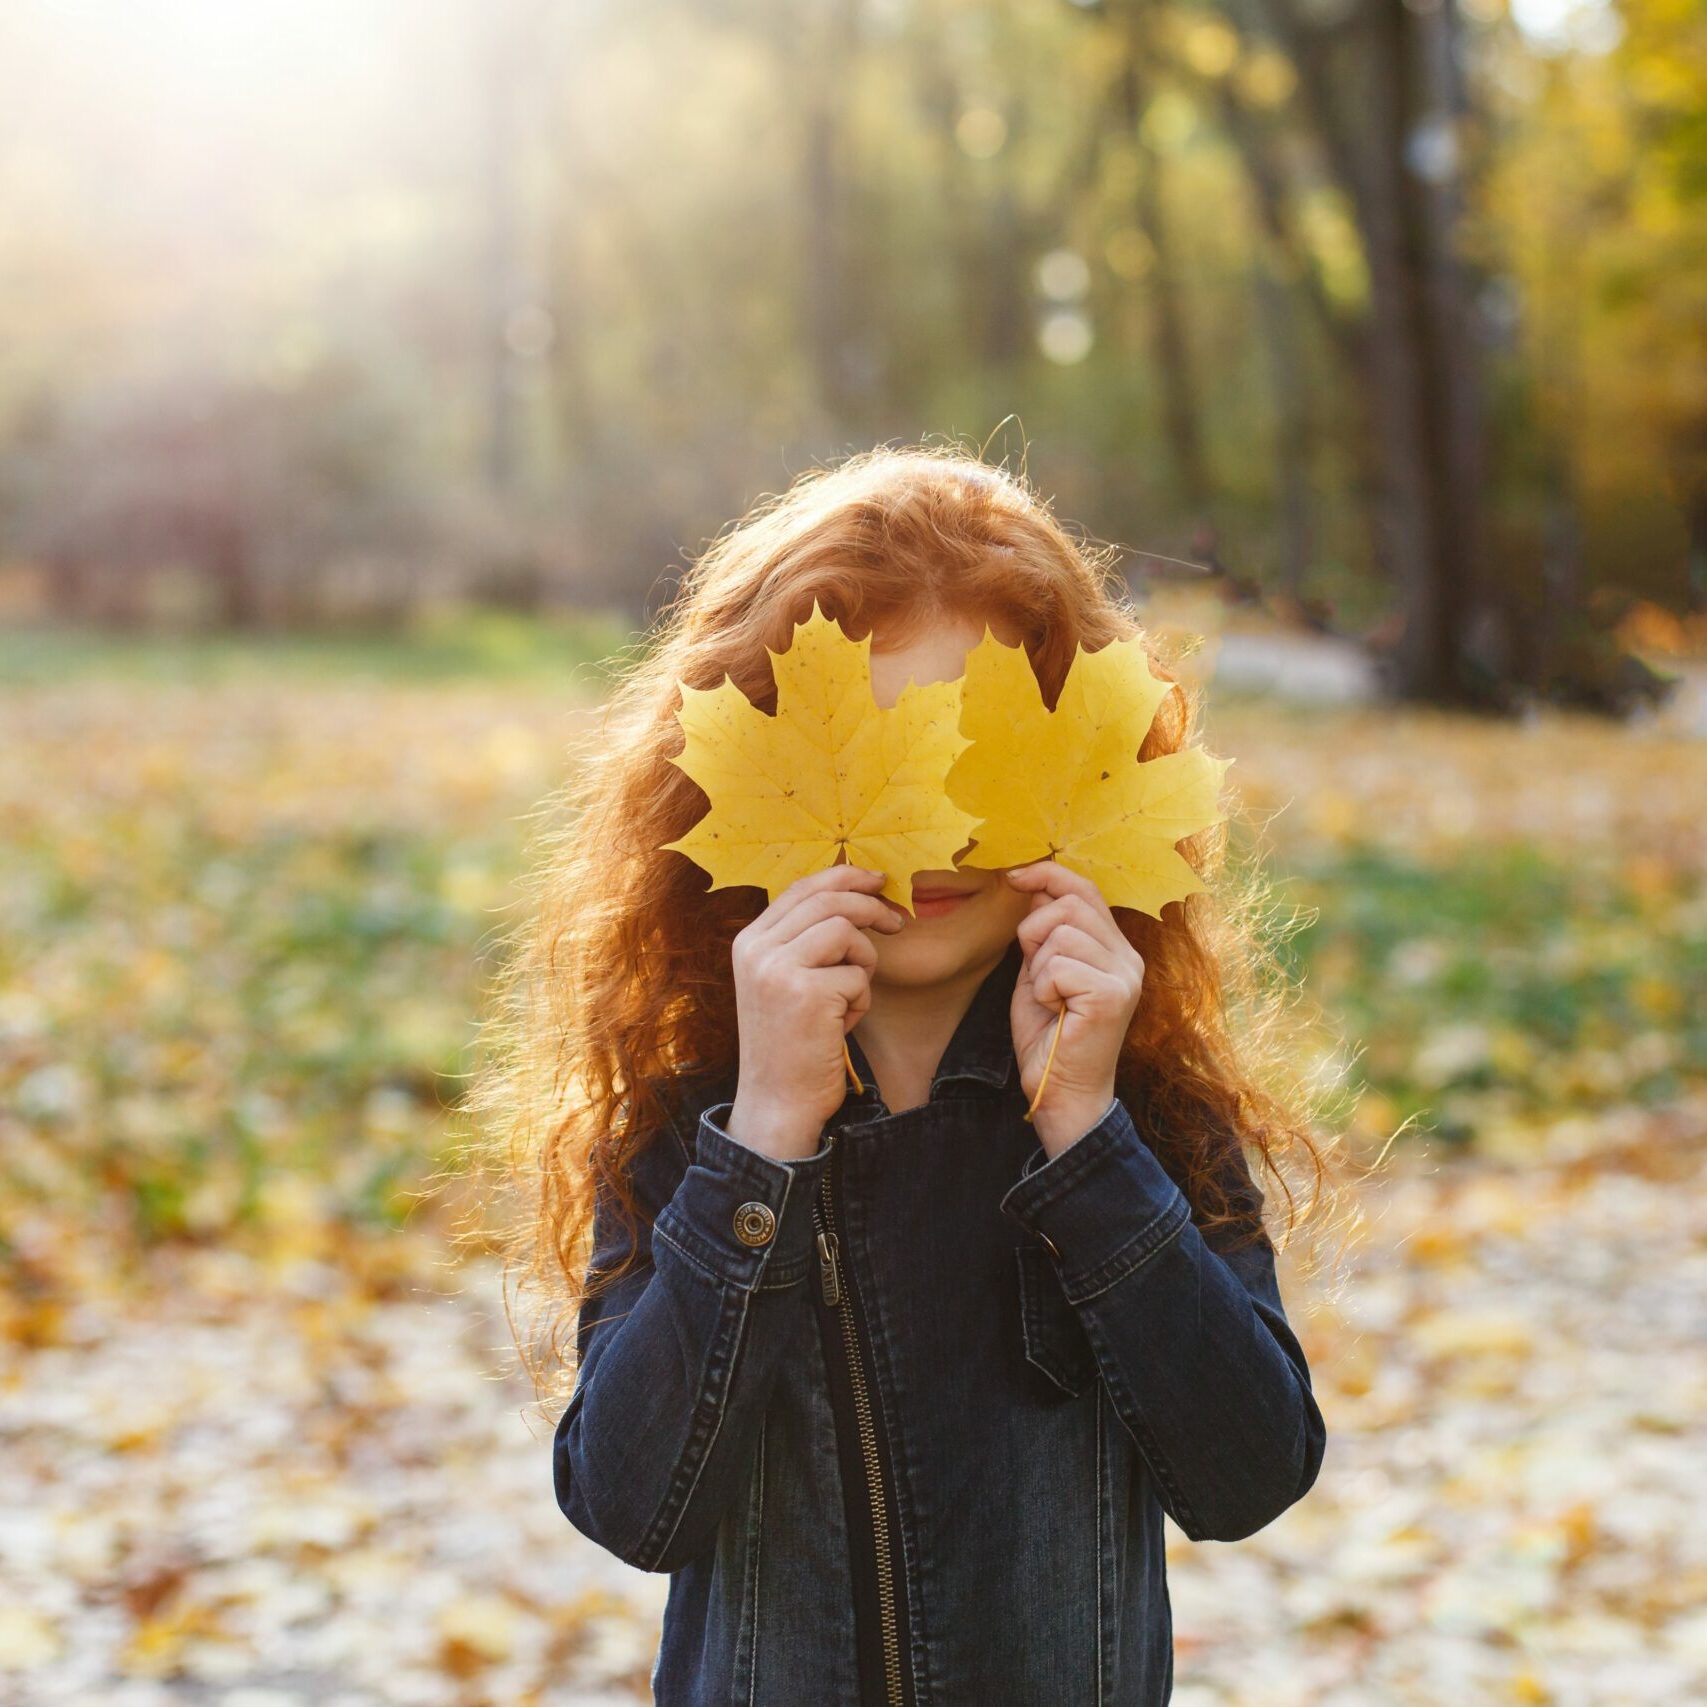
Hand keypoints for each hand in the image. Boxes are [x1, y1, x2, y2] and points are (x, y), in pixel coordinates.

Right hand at [727, 864, 902, 1159]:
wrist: (777, 1103)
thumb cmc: (791, 1044)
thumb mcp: (782, 983)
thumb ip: (802, 941)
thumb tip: (853, 897)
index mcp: (749, 942)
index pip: (801, 888)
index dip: (845, 876)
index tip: (878, 881)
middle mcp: (756, 949)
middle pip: (827, 899)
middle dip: (871, 906)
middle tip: (897, 922)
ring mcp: (777, 969)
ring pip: (846, 932)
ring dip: (864, 964)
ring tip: (850, 998)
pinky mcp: (805, 993)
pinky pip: (857, 976)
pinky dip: (861, 1001)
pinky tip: (842, 1025)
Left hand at [1006, 860, 1145, 1157]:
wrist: (1060, 1091)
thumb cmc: (1048, 1035)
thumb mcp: (1040, 971)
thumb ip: (1044, 933)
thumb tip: (1033, 885)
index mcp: (1115, 949)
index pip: (1085, 890)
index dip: (1048, 875)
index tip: (1014, 877)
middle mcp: (1128, 958)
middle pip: (1070, 905)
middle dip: (1034, 931)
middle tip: (1036, 973)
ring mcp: (1125, 976)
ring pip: (1061, 934)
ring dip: (1039, 968)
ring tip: (1050, 998)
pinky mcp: (1112, 996)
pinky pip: (1059, 966)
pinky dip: (1043, 988)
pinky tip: (1054, 1010)